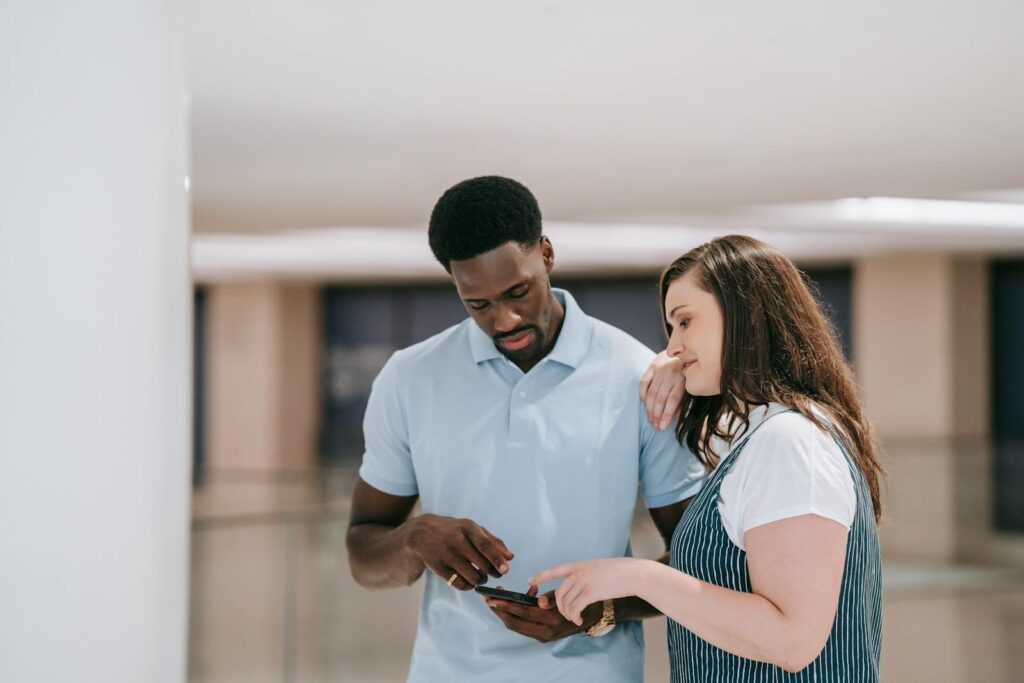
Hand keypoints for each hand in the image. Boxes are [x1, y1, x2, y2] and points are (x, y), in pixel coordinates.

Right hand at [405, 514, 513, 589]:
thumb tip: (510, 558)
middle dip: (493, 572)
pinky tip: (470, 581)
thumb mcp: (472, 529)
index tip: (506, 570)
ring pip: (473, 577)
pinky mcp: (439, 569)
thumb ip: (493, 541)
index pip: (486, 545)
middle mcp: (457, 541)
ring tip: (482, 576)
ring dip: (482, 580)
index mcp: (467, 527)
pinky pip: (460, 584)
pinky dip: (469, 586)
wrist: (422, 534)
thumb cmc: (455, 531)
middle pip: (482, 564)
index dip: (497, 559)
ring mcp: (447, 555)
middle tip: (496, 572)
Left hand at [483, 584, 602, 642]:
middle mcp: (546, 632)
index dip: (506, 605)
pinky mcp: (543, 637)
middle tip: (488, 598)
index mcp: (552, 620)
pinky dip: (516, 616)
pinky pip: (523, 627)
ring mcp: (544, 636)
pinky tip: (516, 603)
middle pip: (514, 623)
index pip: (523, 613)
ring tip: (498, 599)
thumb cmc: (579, 600)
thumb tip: (534, 596)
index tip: (493, 598)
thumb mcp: (566, 595)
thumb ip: (549, 596)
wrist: (594, 617)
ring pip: (517, 627)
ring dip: (505, 614)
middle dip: (500, 611)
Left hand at [528, 558, 649, 625]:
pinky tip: (579, 620)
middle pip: (558, 593)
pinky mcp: (589, 592)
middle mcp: (578, 572)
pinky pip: (574, 608)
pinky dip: (575, 616)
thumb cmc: (619, 573)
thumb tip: (577, 587)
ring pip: (565, 603)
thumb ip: (585, 575)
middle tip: (567, 615)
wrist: (633, 574)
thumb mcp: (597, 568)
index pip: (554, 570)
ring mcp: (583, 581)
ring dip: (568, 614)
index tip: (530, 580)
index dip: (541, 575)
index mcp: (579, 565)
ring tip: (575, 619)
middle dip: (559, 607)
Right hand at [639, 351, 684, 429]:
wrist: (685, 348)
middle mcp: (671, 374)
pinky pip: (644, 382)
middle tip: (655, 426)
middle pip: (660, 398)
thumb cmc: (690, 371)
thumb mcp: (691, 384)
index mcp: (682, 380)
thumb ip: (685, 399)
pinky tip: (644, 403)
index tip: (662, 427)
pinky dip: (642, 394)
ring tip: (650, 419)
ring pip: (651, 392)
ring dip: (649, 408)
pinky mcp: (653, 365)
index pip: (672, 401)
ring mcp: (661, 369)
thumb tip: (677, 414)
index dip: (666, 415)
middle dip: (656, 415)